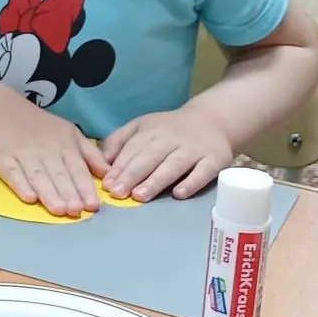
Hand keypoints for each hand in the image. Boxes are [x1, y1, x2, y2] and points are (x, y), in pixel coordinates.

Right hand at [0, 99, 107, 216]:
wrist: (0, 110)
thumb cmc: (40, 126)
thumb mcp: (70, 133)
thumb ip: (90, 154)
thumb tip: (109, 175)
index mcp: (65, 146)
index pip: (77, 169)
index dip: (85, 187)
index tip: (92, 206)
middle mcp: (46, 151)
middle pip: (58, 175)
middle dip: (68, 193)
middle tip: (76, 211)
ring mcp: (23, 155)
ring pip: (38, 176)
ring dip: (49, 193)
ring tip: (58, 210)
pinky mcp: (2, 159)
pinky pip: (12, 173)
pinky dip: (21, 185)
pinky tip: (29, 198)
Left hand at [102, 106, 233, 201]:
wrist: (213, 120)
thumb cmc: (170, 129)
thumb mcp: (142, 127)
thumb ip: (120, 140)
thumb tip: (102, 161)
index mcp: (151, 130)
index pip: (133, 148)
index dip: (119, 166)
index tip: (107, 185)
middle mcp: (171, 138)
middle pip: (150, 156)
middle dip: (132, 174)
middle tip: (118, 193)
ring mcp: (194, 149)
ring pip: (173, 164)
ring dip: (156, 180)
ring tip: (140, 196)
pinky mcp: (214, 159)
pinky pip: (203, 172)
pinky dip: (191, 183)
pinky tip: (178, 194)